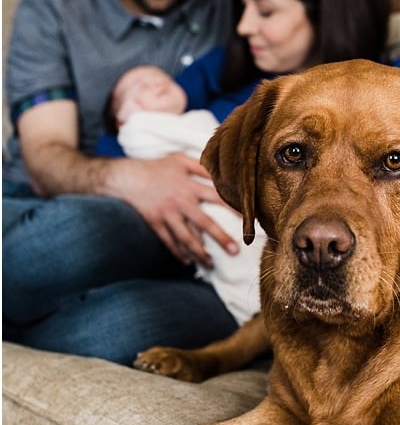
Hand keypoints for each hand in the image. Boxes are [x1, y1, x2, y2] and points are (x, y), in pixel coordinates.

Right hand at [104, 156, 235, 266]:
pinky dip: (178, 252)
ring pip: (185, 237)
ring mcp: (166, 214)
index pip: (217, 197)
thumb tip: (223, 171)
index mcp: (189, 186)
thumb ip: (202, 166)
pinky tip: (187, 261)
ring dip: (199, 252)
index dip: (234, 208)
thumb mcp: (180, 160)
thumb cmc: (156, 167)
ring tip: (211, 265)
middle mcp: (179, 202)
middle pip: (203, 223)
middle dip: (220, 238)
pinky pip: (168, 241)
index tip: (249, 220)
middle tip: (235, 251)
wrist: (125, 177)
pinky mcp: (155, 223)